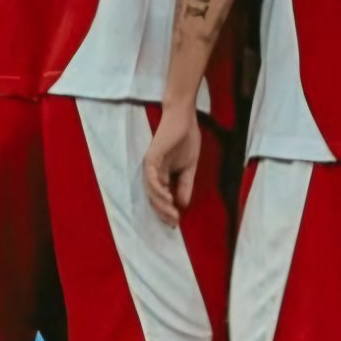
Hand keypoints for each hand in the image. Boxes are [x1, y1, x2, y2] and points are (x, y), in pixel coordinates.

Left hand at [143, 106, 201, 226]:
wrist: (184, 118)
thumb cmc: (186, 138)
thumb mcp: (189, 167)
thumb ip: (185, 185)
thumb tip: (183, 204)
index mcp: (161, 174)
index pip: (161, 197)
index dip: (167, 211)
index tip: (176, 223)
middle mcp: (153, 172)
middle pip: (153, 197)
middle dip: (163, 212)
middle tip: (174, 222)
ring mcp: (151, 165)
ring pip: (151, 190)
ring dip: (161, 204)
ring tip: (172, 213)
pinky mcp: (151, 158)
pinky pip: (151, 178)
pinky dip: (158, 189)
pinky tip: (168, 197)